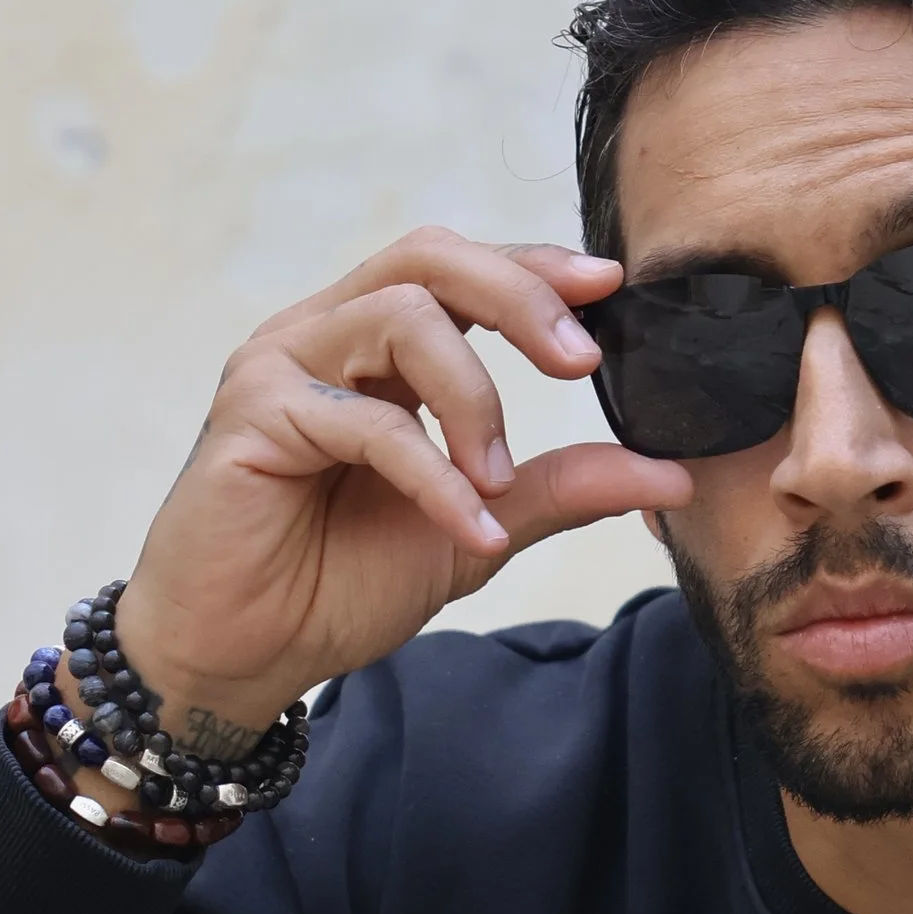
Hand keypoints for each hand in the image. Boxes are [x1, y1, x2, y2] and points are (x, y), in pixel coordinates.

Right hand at [106, 232, 691, 742]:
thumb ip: (557, 489)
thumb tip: (669, 473)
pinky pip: (366, 418)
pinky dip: (433, 472)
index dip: (534, 268)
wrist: (242, 656)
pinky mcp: (251, 414)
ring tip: (496, 481)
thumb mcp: (476, 528)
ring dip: (475, 394)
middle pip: (429, 257)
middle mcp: (324, 335)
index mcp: (374, 348)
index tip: (611, 287)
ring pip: (400, 316)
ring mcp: (281, 366)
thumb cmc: (335, 584)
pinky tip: (469, 525)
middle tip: (580, 363)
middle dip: (518, 296)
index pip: (460, 271)